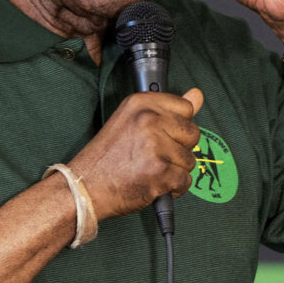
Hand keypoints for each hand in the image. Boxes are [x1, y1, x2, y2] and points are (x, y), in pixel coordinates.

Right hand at [68, 88, 202, 219]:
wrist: (86, 186)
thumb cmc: (107, 156)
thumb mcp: (132, 121)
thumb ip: (167, 109)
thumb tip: (197, 95)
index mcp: (141, 103)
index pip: (185, 107)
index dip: (176, 126)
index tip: (162, 135)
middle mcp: (149, 120)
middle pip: (192, 133)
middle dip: (179, 149)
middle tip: (154, 156)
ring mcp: (156, 146)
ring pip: (190, 159)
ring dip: (175, 170)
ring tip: (151, 170)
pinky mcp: (161, 172)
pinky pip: (185, 180)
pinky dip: (174, 188)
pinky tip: (155, 184)